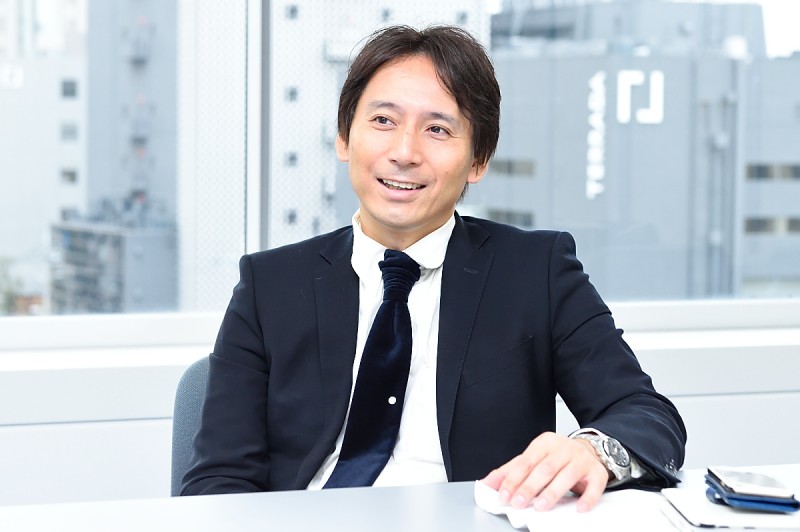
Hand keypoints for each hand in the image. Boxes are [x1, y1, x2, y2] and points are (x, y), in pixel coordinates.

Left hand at [481, 431, 610, 512]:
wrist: (590, 450)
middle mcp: (563, 449)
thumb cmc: (557, 457)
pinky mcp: (597, 472)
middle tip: (518, 503)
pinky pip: (594, 486)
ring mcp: (582, 460)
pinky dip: (587, 498)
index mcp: (544, 443)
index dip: (513, 479)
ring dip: (553, 492)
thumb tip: (487, 483)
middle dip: (529, 487)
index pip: (526, 461)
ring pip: (566, 476)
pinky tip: (579, 508)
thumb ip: (511, 470)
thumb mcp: (533, 458)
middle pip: (544, 469)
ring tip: (541, 506)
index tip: (503, 495)